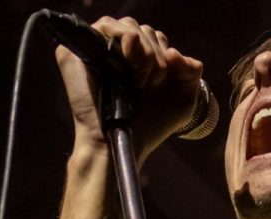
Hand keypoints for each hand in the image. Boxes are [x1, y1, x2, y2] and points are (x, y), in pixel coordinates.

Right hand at [55, 16, 202, 162]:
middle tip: (151, 86)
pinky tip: (130, 64)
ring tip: (139, 80)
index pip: (156, 38)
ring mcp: (96, 50)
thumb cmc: (149, 126)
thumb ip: (191, 72)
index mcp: (138, 62)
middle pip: (145, 29)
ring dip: (145, 52)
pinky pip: (107, 24)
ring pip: (130, 24)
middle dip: (157, 56)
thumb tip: (173, 52)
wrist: (123, 141)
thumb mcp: (182, 100)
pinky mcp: (79, 50)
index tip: (163, 83)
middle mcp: (117, 53)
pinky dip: (129, 39)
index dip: (167, 56)